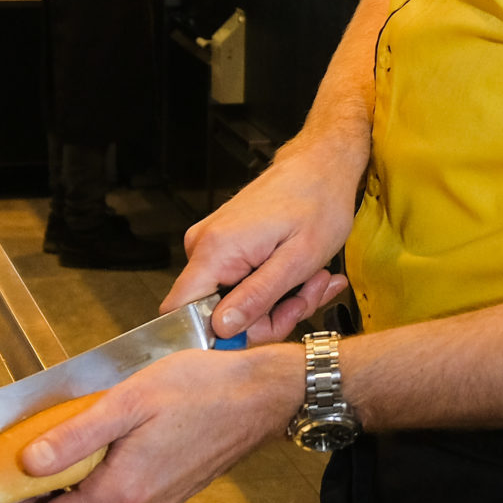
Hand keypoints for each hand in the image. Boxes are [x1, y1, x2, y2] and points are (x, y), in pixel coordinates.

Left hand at [0, 343, 303, 502]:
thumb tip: (26, 462)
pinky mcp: (164, 495)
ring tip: (23, 467)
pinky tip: (72, 462)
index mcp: (122, 495)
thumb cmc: (203, 390)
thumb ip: (75, 435)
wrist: (261, 396)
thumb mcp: (129, 403)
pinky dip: (79, 491)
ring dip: (49, 500)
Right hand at [161, 142, 361, 339]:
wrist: (321, 166)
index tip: (263, 328)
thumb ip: (257, 297)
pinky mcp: (224, 246)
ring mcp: (212, 246)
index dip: (219, 336)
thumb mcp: (298, 260)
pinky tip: (301, 275)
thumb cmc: (318, 202)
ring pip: (235, 303)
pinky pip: (240, 285)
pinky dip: (273, 288)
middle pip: (217, 314)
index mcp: (215, 250)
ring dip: (278, 303)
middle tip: (306, 297)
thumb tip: (221, 330)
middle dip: (268, 317)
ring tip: (312, 280)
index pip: (181, 314)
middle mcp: (203, 247)